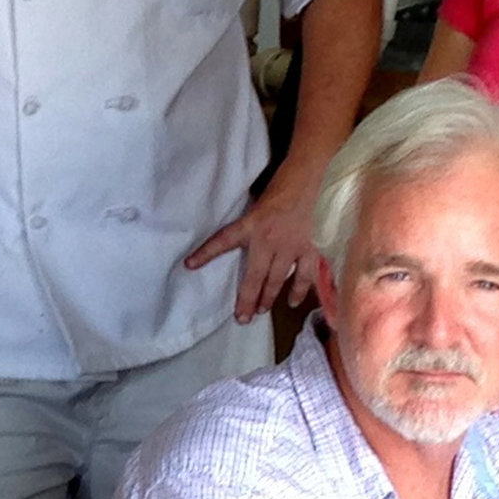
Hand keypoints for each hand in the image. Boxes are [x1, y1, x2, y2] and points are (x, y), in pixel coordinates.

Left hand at [185, 171, 318, 322]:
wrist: (306, 180)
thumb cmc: (278, 189)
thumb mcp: (254, 205)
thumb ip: (246, 226)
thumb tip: (236, 242)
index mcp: (250, 226)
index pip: (222, 241)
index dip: (205, 253)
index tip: (189, 265)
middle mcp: (268, 240)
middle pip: (254, 276)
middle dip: (247, 299)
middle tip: (241, 318)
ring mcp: (290, 246)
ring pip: (277, 280)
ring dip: (267, 297)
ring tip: (259, 312)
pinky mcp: (309, 248)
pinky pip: (304, 275)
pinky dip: (299, 290)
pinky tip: (291, 302)